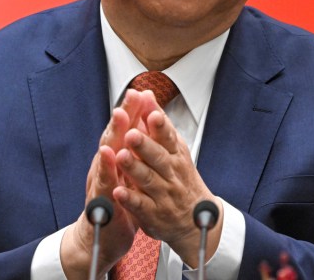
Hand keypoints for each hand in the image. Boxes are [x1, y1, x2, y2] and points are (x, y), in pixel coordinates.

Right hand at [60, 90, 160, 278]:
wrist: (99, 235)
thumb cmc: (115, 198)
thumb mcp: (127, 169)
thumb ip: (133, 144)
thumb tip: (143, 119)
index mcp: (115, 157)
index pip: (124, 130)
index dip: (132, 112)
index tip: (140, 92)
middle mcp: (105, 166)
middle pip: (112, 140)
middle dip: (119, 122)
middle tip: (125, 104)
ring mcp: (100, 183)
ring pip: (104, 162)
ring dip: (108, 147)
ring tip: (114, 131)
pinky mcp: (99, 203)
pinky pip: (102, 188)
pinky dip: (104, 176)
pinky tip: (107, 164)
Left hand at [112, 108, 222, 266]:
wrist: (195, 220)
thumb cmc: (180, 177)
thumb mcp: (174, 148)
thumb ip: (157, 123)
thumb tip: (145, 94)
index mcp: (175, 154)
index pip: (168, 137)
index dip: (160, 126)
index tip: (152, 114)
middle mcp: (171, 173)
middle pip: (158, 157)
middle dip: (145, 145)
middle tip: (131, 134)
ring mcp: (163, 194)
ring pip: (148, 179)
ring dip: (134, 168)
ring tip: (120, 157)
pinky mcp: (153, 214)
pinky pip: (141, 205)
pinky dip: (130, 199)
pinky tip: (118, 191)